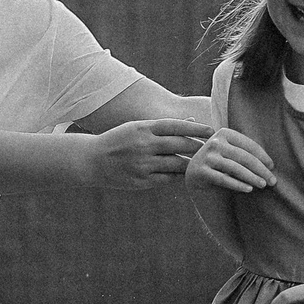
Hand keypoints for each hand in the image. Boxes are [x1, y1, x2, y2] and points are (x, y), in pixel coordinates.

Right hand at [90, 119, 214, 187]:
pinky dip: (179, 176)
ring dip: (191, 163)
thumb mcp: (137, 127)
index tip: (211, 130)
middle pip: (180, 145)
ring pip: (177, 164)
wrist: (91, 161)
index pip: (176, 126)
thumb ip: (163, 127)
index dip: (196, 128)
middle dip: (198, 147)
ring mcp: (143, 164)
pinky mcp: (141, 181)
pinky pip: (168, 179)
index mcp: (143, 128)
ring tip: (202, 162)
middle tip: (211, 148)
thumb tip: (191, 122)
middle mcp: (144, 145)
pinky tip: (185, 174)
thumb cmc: (118, 141)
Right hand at [186, 127, 275, 193]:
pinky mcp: (200, 172)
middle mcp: (214, 143)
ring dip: (252, 177)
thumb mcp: (231, 154)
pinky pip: (224, 179)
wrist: (196, 181)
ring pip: (235, 168)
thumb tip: (270, 165)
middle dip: (261, 169)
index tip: (272, 167)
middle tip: (272, 181)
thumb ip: (245, 152)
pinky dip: (238, 185)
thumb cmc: (220, 167)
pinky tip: (249, 189)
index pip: (248, 145)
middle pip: (244, 157)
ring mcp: (206, 157)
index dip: (263, 156)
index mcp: (224, 133)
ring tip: (263, 185)